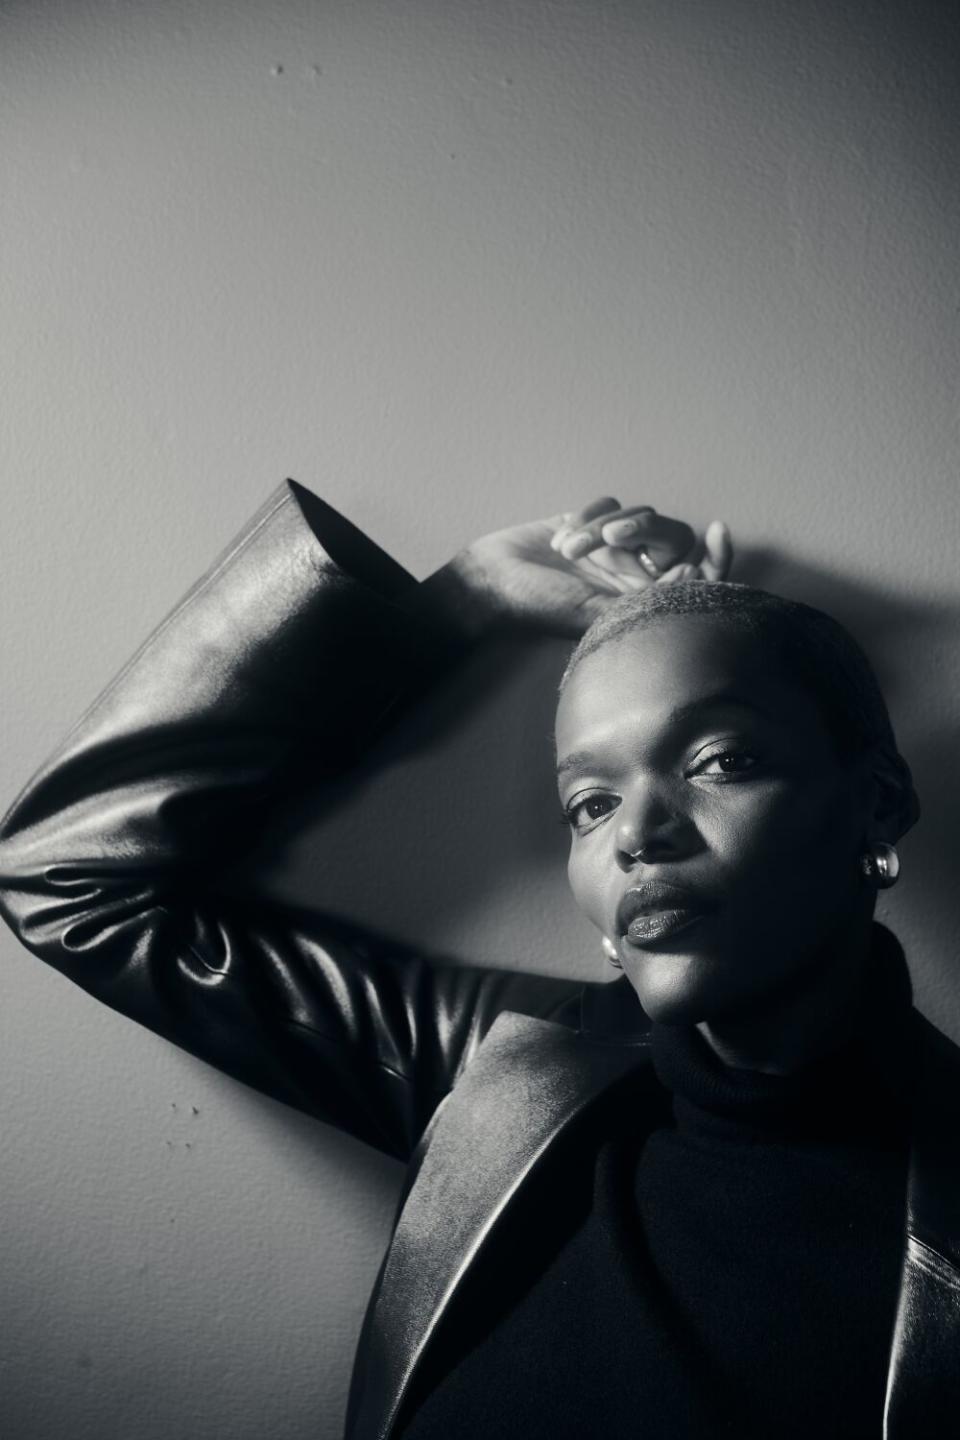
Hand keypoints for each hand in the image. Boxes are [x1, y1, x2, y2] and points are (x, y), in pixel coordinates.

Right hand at [425, 497, 732, 639]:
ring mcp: (612, 548)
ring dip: (602, 528)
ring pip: (638, 516)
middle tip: (614, 536)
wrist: (491, 581)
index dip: (716, 557)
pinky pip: (610, 504)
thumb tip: (691, 579)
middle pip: (672, 537)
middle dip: (644, 530)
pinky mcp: (590, 524)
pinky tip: (562, 537)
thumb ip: (642, 601)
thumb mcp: (594, 613)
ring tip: (569, 548)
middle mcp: (634, 575)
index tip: (719, 530)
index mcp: (642, 602)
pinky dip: (588, 516)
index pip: (696, 578)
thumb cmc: (538, 606)